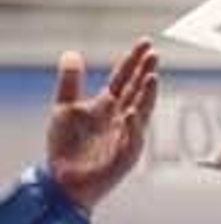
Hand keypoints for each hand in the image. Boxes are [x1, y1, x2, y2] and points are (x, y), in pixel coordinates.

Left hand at [47, 39, 158, 211]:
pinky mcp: (124, 156)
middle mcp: (121, 119)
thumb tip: (72, 53)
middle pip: (137, 91)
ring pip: (141, 112)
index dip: (134, 61)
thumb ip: (70, 81)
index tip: (146, 43)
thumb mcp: (64, 107)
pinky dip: (132, 126)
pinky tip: (131, 112)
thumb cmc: (66, 147)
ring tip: (152, 77)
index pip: (125, 79)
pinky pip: (131, 139)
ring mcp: (126, 137)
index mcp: (108, 106)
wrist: (61, 180)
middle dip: (146, 72)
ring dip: (147, 96)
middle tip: (154, 54)